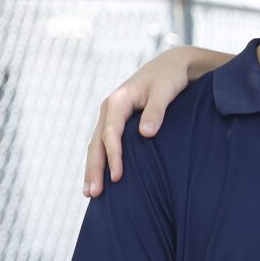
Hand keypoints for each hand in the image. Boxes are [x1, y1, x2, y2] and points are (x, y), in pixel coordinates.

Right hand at [83, 46, 210, 195]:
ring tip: (90, 193)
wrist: (169, 66)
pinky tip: (100, 178)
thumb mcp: (165, 91)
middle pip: (96, 143)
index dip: (114, 156)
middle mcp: (108, 109)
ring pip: (96, 146)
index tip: (118, 176)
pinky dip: (100, 161)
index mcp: (118, 101)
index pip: (111, 133)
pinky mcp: (116, 122)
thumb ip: (156, 111)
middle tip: (94, 194)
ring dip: (92, 169)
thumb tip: (146, 134)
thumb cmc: (169, 78)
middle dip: (94, 169)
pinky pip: (103, 144)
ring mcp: (110, 116)